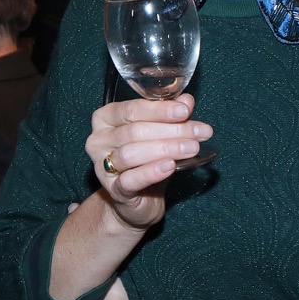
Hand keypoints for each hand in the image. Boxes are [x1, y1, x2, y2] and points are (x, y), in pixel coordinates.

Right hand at [88, 94, 211, 228]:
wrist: (139, 199)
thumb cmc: (146, 159)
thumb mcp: (160, 133)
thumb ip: (171, 115)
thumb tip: (186, 101)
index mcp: (106, 118)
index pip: (131, 109)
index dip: (159, 110)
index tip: (185, 111)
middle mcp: (99, 139)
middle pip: (134, 131)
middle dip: (171, 131)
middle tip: (199, 132)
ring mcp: (101, 166)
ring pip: (131, 154)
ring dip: (165, 149)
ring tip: (192, 148)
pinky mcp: (113, 190)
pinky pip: (130, 180)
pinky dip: (151, 172)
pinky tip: (170, 166)